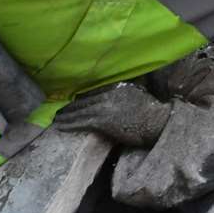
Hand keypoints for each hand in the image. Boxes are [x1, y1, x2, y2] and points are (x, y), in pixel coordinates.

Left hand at [56, 81, 170, 147]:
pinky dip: (69, 124)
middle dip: (69, 107)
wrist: (158, 122)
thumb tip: (115, 94)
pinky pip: (80, 122)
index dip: (80, 98)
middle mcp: (107, 94)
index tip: (73, 102)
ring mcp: (104, 107)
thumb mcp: (138, 93)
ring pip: (79, 111)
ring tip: (55, 119)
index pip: (92, 92)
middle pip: (83, 101)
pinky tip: (60, 126)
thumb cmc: (152, 111)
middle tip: (57, 111)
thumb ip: (124, 92)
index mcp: (116, 86)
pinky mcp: (102, 121)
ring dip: (65, 116)